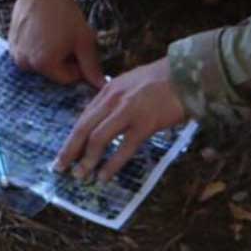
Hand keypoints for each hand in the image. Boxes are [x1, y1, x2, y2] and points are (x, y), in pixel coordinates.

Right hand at [11, 0, 104, 87]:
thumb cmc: (64, 14)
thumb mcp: (83, 40)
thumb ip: (91, 66)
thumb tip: (101, 85)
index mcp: (44, 64)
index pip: (67, 78)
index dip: (77, 66)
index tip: (78, 48)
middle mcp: (26, 63)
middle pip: (52, 73)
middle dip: (62, 61)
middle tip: (67, 40)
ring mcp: (16, 54)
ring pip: (40, 64)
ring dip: (49, 55)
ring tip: (54, 36)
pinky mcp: (11, 45)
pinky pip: (28, 55)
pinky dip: (37, 49)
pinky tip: (43, 33)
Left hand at [54, 58, 185, 181]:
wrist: (189, 74)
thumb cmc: (164, 80)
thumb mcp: (132, 82)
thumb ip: (118, 98)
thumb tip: (107, 118)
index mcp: (109, 90)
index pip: (84, 117)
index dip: (72, 137)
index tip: (64, 152)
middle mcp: (113, 99)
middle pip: (84, 128)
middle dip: (70, 150)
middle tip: (60, 168)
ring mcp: (128, 111)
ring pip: (98, 138)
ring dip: (87, 160)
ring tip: (80, 176)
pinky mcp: (145, 124)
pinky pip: (123, 148)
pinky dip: (111, 164)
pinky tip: (104, 176)